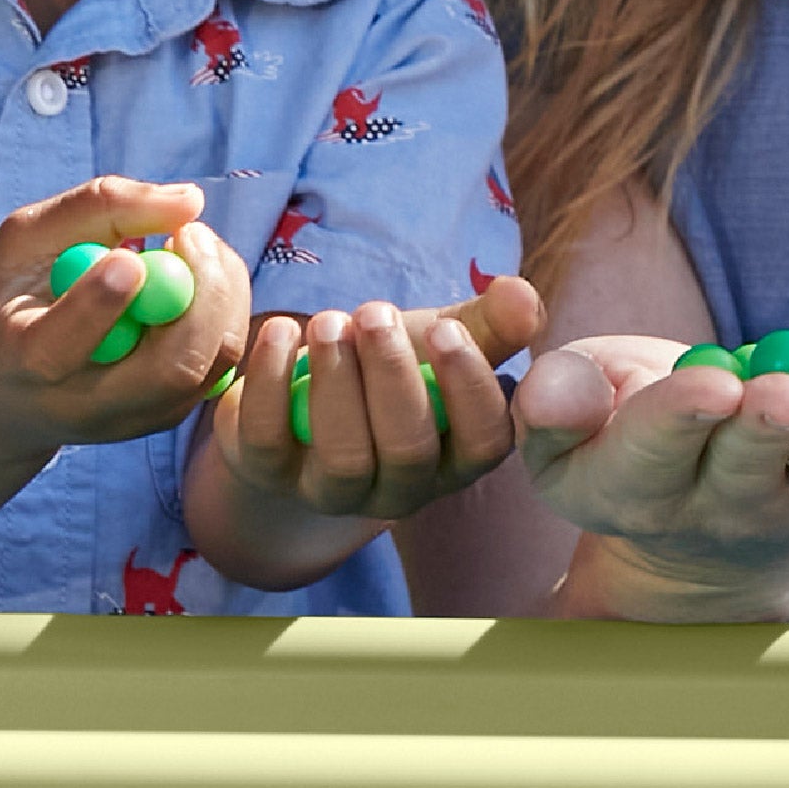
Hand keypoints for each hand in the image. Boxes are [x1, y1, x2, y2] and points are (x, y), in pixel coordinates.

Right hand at [0, 177, 253, 466]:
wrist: (3, 395)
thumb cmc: (9, 299)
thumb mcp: (24, 240)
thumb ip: (97, 208)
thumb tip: (191, 200)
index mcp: (21, 362)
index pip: (61, 348)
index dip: (100, 304)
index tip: (130, 257)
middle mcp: (83, 406)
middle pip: (170, 370)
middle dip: (201, 292)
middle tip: (190, 232)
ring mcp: (132, 420)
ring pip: (210, 365)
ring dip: (220, 292)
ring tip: (188, 247)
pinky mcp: (167, 417)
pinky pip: (222, 363)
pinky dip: (223, 310)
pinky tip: (191, 281)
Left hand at [205, 277, 544, 532]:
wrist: (302, 405)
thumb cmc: (387, 372)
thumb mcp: (438, 343)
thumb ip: (487, 322)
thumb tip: (523, 296)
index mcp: (454, 457)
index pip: (483, 442)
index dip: (469, 389)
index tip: (444, 330)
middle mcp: (400, 489)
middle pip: (408, 451)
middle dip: (393, 375)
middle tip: (374, 312)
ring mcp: (331, 491)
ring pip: (343, 458)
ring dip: (336, 380)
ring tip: (329, 321)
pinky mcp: (267, 474)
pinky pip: (266, 441)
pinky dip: (269, 381)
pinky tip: (281, 331)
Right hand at [513, 335, 788, 621]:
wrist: (704, 526)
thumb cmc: (628, 439)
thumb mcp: (572, 423)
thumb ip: (558, 399)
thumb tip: (552, 391)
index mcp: (631, 490)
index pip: (652, 456)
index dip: (680, 419)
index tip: (709, 387)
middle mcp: (717, 514)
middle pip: (745, 470)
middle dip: (766, 426)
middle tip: (785, 393)